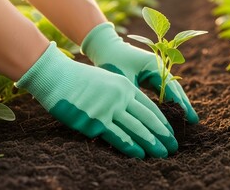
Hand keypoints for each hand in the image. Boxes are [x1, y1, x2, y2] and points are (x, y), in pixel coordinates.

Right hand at [16, 42, 176, 157]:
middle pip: (148, 119)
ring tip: (164, 153)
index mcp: (125, 87)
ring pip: (137, 129)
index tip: (171, 132)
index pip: (150, 107)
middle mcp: (121, 98)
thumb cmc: (79, 78)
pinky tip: (141, 154)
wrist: (56, 75)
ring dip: (152, 143)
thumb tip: (132, 109)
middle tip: (174, 146)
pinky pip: (118, 137)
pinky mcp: (95, 121)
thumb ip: (121, 93)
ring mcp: (109, 109)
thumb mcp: (107, 80)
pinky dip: (132, 146)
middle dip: (163, 134)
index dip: (163, 121)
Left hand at [81, 22, 198, 123]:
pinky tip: (173, 112)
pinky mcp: (151, 74)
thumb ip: (135, 97)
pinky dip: (169, 100)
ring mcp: (157, 70)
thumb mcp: (123, 81)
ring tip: (188, 119)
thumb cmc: (112, 62)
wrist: (105, 47)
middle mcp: (159, 67)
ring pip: (171, 89)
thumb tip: (145, 116)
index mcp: (155, 66)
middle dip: (184, 105)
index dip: (180, 104)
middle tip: (194, 122)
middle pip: (176, 88)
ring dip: (179, 103)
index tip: (188, 117)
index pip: (171, 88)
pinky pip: (164, 89)